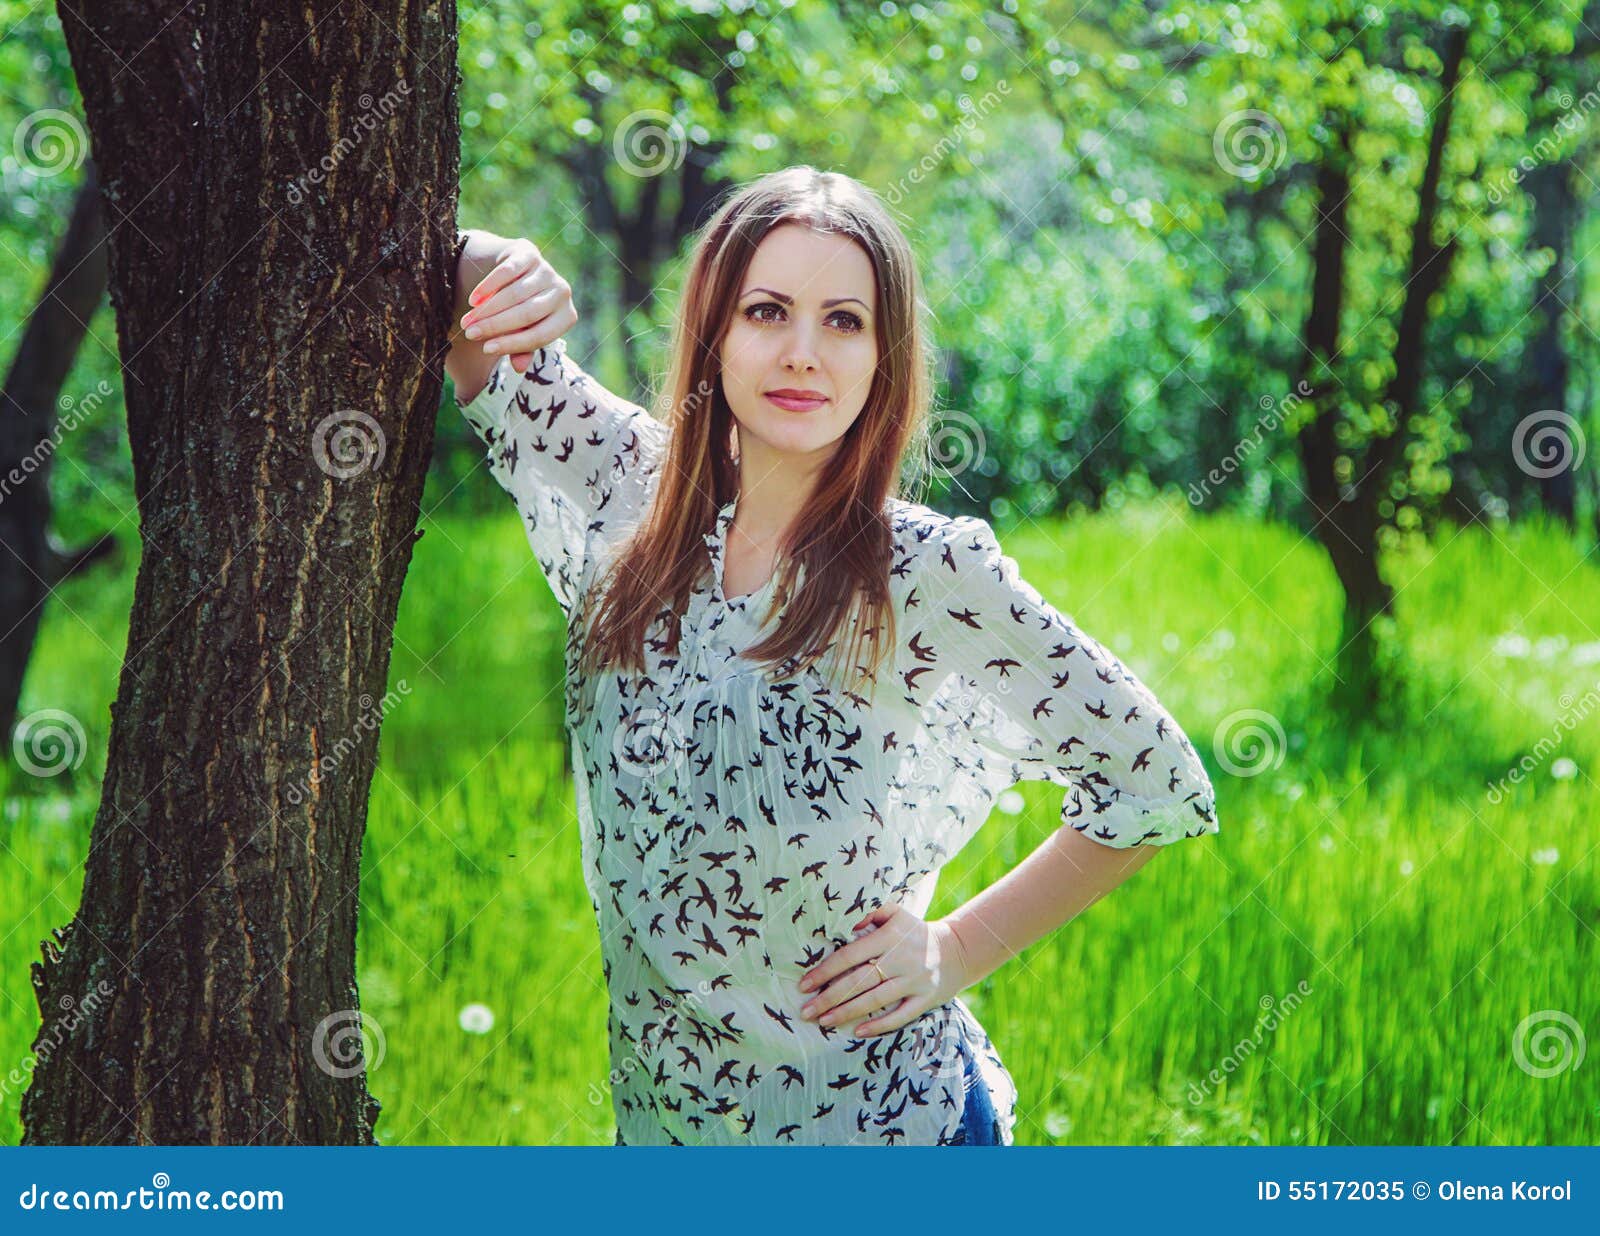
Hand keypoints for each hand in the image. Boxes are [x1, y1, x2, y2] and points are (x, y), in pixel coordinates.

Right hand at [456, 237, 577, 373]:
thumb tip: (519, 368)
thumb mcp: (524, 330)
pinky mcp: (529, 252)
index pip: (539, 335)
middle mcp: (562, 292)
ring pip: (514, 295)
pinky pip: (507, 272)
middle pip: (526, 314)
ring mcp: (547, 271)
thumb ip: (523, 348)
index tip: (486, 350)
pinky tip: (473, 300)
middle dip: (495, 326)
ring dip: (487, 310)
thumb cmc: (521, 309)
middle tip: (470, 334)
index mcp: (567, 316)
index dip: (511, 344)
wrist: (515, 269)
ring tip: (467, 321)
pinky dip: (488, 287)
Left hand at [794, 905, 971, 1037]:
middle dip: (830, 997)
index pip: (851, 954)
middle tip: (806, 1011)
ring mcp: (915, 981)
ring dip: (847, 1012)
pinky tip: (858, 1032)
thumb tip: (842, 921)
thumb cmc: (913, 932)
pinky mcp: (926, 999)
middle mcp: (902, 959)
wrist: (957, 949)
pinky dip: (880, 1025)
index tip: (805, 984)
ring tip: (823, 1021)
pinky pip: (901, 1016)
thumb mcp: (894, 913)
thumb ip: (869, 911)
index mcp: (890, 936)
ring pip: (876, 1000)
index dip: (826, 970)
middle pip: (860, 981)